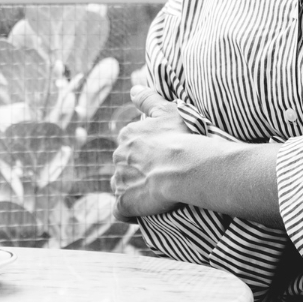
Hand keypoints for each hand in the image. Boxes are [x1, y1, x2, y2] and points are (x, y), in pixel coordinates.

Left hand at [111, 85, 192, 219]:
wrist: (184, 166)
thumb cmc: (180, 137)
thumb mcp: (167, 110)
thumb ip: (149, 99)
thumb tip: (134, 88)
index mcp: (127, 136)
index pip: (130, 145)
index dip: (146, 153)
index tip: (161, 158)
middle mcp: (119, 157)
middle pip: (125, 166)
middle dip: (138, 171)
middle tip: (161, 176)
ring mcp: (120, 181)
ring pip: (122, 187)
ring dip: (134, 191)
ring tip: (156, 196)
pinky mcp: (124, 203)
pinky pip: (120, 211)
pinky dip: (128, 212)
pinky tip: (142, 213)